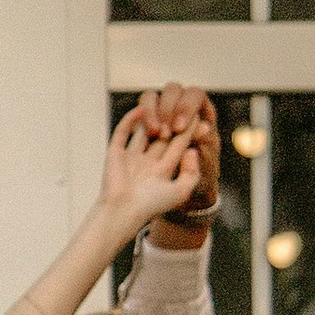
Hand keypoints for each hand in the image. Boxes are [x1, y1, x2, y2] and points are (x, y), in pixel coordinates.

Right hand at [135, 86, 219, 248]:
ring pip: (143, 132)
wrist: (122, 211)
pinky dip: (131, 119)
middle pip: (162, 137)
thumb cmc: (151, 205)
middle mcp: (146, 163)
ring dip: (153, 120)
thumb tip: (192, 150)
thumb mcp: (181, 192)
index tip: (199, 118)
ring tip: (164, 103)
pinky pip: (123, 132)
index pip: (177, 147)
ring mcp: (130, 157)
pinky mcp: (115, 153)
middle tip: (183, 106)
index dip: (188, 133)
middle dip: (173, 123)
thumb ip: (192, 172)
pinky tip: (142, 108)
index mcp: (162, 172)